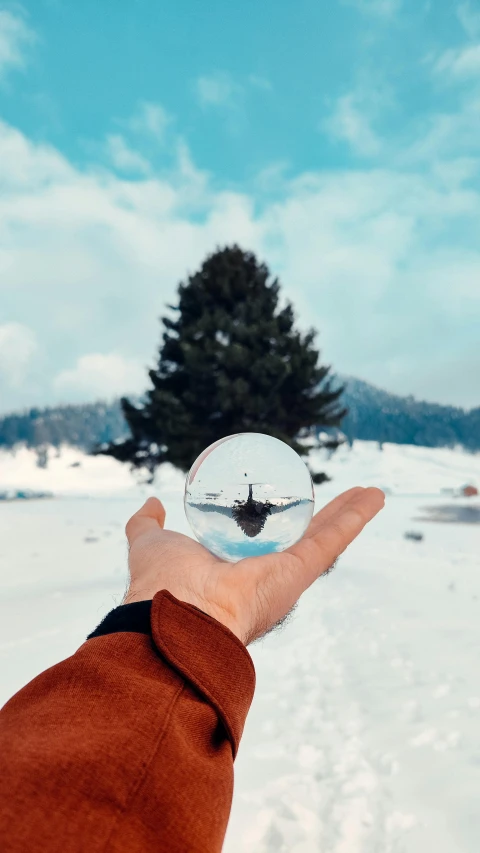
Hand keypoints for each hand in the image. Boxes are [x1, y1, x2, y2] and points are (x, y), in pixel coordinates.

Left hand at [124, 486, 383, 644]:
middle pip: (303, 536)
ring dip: (350, 514)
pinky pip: (333, 540)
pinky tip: (374, 497)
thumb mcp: (151, 544)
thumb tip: (152, 503)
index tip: (290, 501)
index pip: (265, 540)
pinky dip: (356, 518)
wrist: (175, 611)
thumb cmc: (159, 584)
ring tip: (370, 492)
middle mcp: (265, 576)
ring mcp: (286, 574)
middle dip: (325, 516)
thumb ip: (148, 526)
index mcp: (235, 570)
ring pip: (326, 537)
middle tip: (342, 494)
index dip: (281, 521)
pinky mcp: (299, 572)